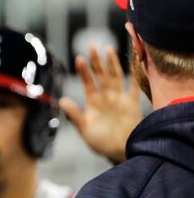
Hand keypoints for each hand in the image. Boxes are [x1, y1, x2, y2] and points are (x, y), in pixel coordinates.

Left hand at [60, 46, 141, 163]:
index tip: (79, 58)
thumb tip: (61, 100)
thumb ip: (74, 114)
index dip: (84, 71)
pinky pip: (135, 87)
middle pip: (101, 75)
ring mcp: (119, 99)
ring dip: (112, 64)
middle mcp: (106, 97)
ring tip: (108, 49)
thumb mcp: (85, 129)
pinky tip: (136, 64)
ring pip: (116, 77)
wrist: (119, 152)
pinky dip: (136, 76)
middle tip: (92, 45)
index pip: (87, 82)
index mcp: (93, 102)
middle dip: (97, 61)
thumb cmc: (100, 142)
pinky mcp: (132, 104)